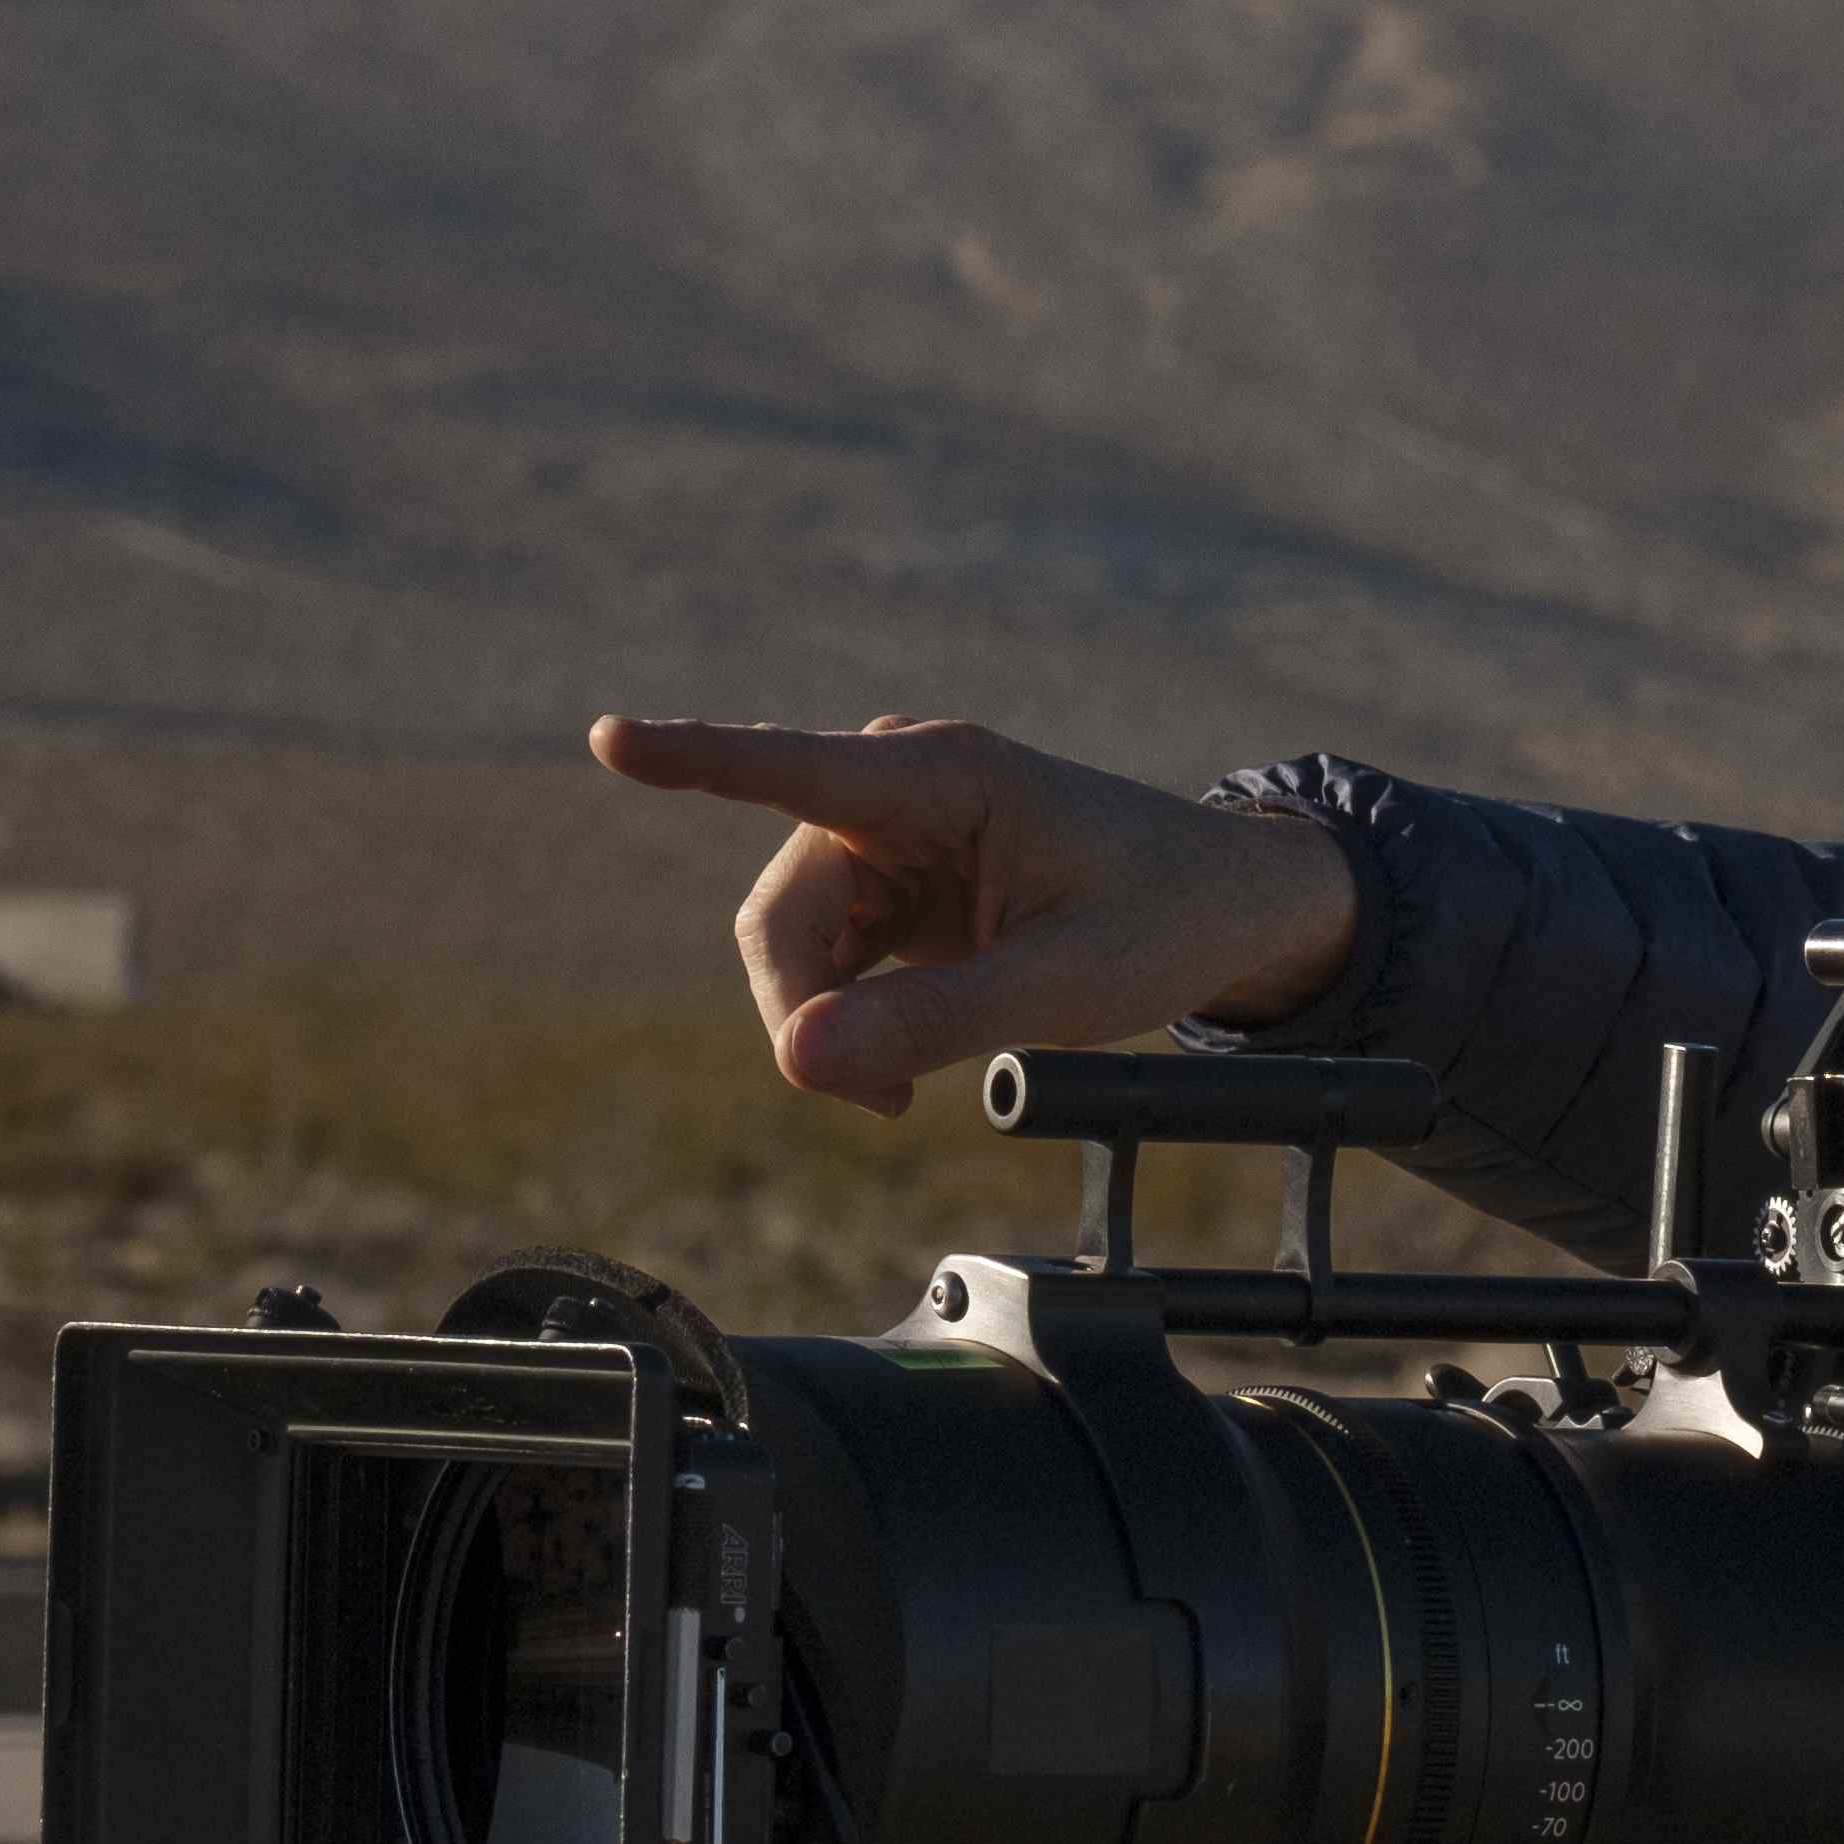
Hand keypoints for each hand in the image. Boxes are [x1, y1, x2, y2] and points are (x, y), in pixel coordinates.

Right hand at [586, 714, 1368, 1114]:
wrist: (1233, 912)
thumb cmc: (1167, 922)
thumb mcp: (1065, 987)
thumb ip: (934, 1023)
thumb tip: (798, 1059)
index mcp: (944, 778)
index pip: (794, 769)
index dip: (695, 758)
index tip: (610, 739)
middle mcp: (898, 792)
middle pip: (782, 912)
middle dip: (805, 1011)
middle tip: (874, 1105)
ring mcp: (888, 838)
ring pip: (791, 944)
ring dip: (826, 1025)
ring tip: (900, 1096)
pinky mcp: (893, 886)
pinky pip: (825, 961)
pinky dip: (848, 1023)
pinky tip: (901, 1072)